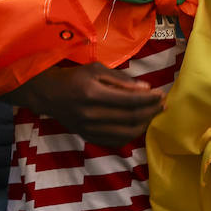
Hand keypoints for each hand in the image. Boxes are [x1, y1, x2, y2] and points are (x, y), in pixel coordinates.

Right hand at [5, 62, 163, 147]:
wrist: (48, 94)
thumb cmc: (74, 77)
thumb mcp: (96, 69)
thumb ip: (121, 80)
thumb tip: (146, 88)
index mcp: (93, 93)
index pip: (130, 100)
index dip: (149, 99)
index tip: (161, 94)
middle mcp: (91, 114)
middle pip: (130, 118)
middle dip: (151, 111)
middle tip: (162, 105)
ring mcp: (89, 129)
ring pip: (126, 133)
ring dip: (144, 124)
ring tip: (153, 115)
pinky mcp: (88, 137)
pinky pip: (115, 141)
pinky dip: (131, 135)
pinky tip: (138, 126)